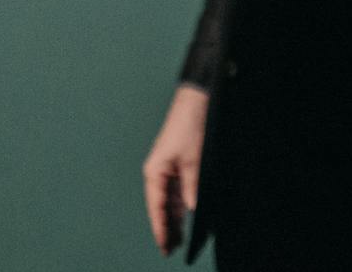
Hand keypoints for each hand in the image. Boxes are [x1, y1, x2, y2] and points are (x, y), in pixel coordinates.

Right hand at [142, 83, 207, 255]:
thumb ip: (192, 186)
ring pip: (169, 201)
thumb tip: (192, 208)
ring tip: (178, 240)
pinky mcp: (178, 165)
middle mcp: (158, 172)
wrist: (196, 101)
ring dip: (174, 219)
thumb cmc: (188, 126)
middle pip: (161, 207)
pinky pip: (177, 192)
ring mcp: (168, 169)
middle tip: (171, 250)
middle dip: (167, 228)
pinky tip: (186, 217)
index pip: (156, 207)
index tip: (164, 246)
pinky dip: (181, 206)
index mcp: (155, 171)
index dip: (160, 229)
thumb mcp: (193, 160)